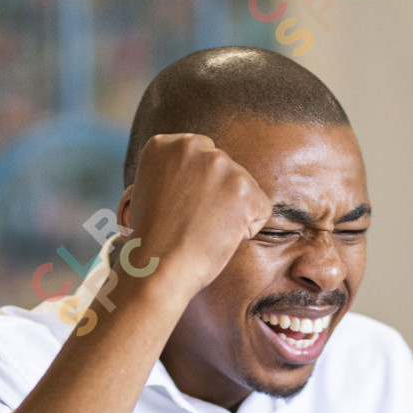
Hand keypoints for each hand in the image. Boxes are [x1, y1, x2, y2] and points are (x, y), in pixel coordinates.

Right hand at [122, 134, 273, 295]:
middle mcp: (191, 145)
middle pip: (223, 167)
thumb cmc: (153, 241)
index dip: (196, 187)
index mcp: (163, 144)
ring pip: (243, 187)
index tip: (182, 207)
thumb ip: (176, 172)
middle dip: (217, 195)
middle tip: (193, 222)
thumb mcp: (151, 190)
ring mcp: (218, 164)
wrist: (157, 267)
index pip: (200, 155)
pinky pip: (261, 208)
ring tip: (203, 231)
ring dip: (232, 211)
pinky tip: (221, 238)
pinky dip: (248, 228)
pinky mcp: (243, 188)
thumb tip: (203, 176)